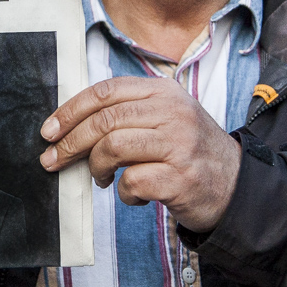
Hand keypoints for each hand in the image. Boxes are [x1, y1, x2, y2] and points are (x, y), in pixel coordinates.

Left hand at [39, 76, 241, 231]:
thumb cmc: (189, 151)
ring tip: (100, 179)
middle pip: (104, 120)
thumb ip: (127, 113)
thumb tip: (69, 124)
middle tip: (53, 159)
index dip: (70, 110)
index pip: (105, 91)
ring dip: (95, 167)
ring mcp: (178, 144)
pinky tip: (135, 195)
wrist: (237, 185)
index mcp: (163, 91)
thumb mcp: (165, 117)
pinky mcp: (180, 177)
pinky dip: (124, 194)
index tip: (49, 130)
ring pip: (112, 148)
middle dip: (70, 142)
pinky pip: (132, 182)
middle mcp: (172, 112)